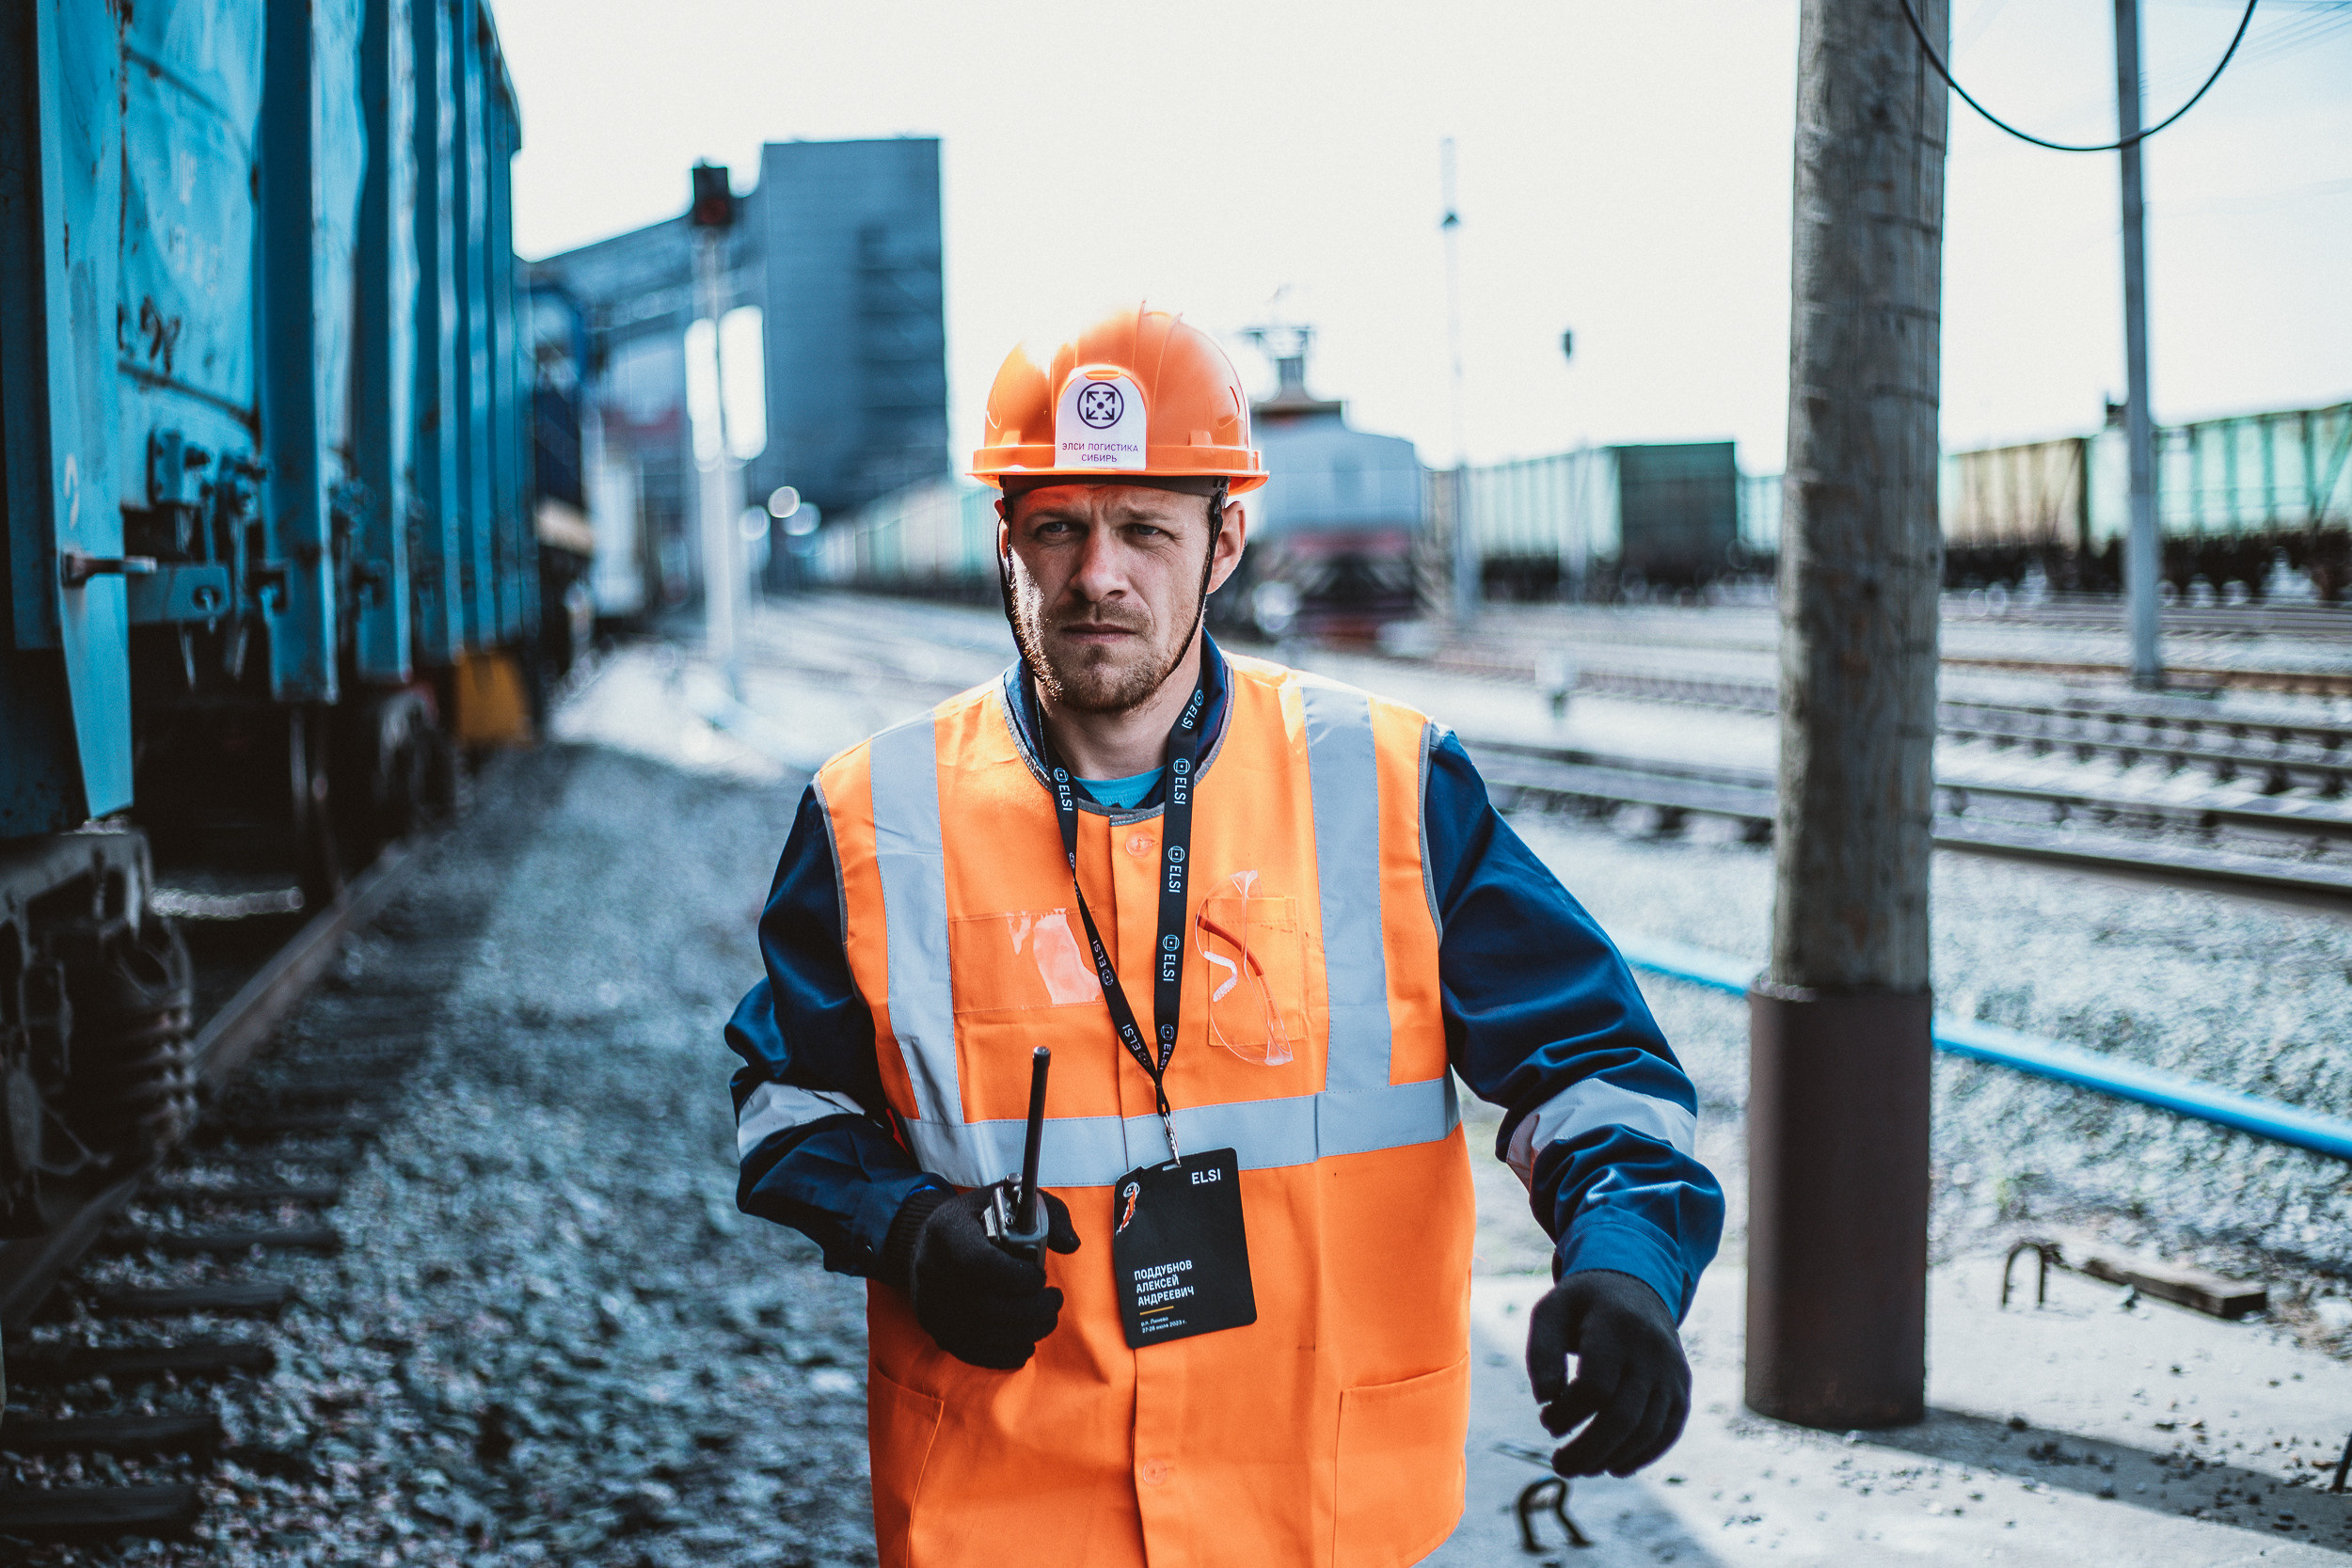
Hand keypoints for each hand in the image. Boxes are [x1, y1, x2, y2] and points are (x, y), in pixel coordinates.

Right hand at [908, 1186, 1079, 1369]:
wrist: (933, 1239)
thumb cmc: (982, 1217)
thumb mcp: (1013, 1200)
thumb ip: (1050, 1215)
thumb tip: (1071, 1244)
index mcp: (947, 1230)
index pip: (980, 1263)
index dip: (1017, 1277)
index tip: (1041, 1277)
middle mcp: (930, 1268)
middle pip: (984, 1305)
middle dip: (1031, 1309)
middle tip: (1055, 1301)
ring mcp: (929, 1303)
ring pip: (981, 1334)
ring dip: (1025, 1333)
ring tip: (1047, 1319)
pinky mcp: (934, 1328)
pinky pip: (971, 1352)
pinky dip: (1005, 1354)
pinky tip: (1026, 1344)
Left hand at [1525, 1269, 1690, 1476]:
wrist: (1636, 1286)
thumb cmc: (1582, 1307)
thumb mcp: (1550, 1312)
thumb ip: (1541, 1353)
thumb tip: (1545, 1401)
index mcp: (1614, 1326)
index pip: (1594, 1386)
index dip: (1567, 1413)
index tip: (1545, 1417)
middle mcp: (1650, 1351)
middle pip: (1623, 1416)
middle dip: (1588, 1450)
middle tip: (1559, 1466)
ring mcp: (1671, 1372)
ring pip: (1647, 1430)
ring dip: (1612, 1458)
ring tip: (1581, 1468)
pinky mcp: (1681, 1388)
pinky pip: (1668, 1432)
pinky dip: (1643, 1456)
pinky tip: (1614, 1467)